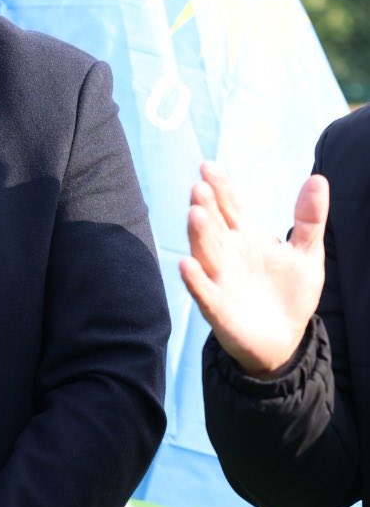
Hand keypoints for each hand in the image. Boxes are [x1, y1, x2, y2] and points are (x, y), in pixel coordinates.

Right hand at [179, 161, 326, 376]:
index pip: (230, 206)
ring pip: (205, 253)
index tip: (209, 166)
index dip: (220, 187)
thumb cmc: (290, 293)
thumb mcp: (306, 253)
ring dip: (198, 235)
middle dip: (206, 206)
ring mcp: (220, 280)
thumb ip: (310, 218)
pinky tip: (187, 264)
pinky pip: (203, 292)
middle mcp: (227, 254)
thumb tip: (318, 178)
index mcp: (246, 236)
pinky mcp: (218, 309)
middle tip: (200, 186)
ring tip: (194, 214)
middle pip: (213, 225)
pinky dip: (194, 279)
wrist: (285, 340)